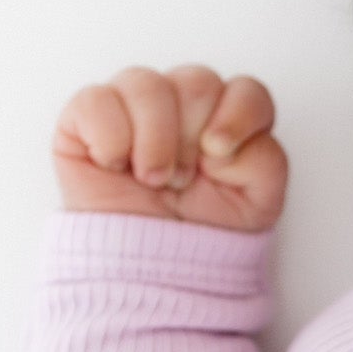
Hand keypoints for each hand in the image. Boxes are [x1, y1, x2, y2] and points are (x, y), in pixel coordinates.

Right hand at [52, 66, 287, 229]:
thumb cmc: (198, 232)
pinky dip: (110, 139)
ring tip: (152, 178)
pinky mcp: (87, 116)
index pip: (246, 90)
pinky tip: (114, 165)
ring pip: (146, 83)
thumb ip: (265, 160)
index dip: (238, 117)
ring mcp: (132, 106)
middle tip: (180, 181)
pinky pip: (97, 99)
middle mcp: (180, 104)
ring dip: (154, 142)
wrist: (147, 270)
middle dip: (190, 140)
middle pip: (197, 82)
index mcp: (225, 119)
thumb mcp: (257, 204)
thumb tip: (220, 136)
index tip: (218, 157)